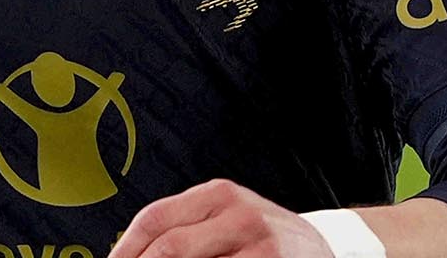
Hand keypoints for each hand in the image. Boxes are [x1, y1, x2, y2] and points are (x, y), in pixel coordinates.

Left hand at [110, 178, 333, 257]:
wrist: (322, 249)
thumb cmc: (264, 238)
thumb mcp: (228, 218)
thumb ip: (186, 229)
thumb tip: (129, 252)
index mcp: (219, 195)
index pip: (155, 219)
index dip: (124, 250)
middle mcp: (239, 215)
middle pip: (168, 248)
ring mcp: (257, 245)